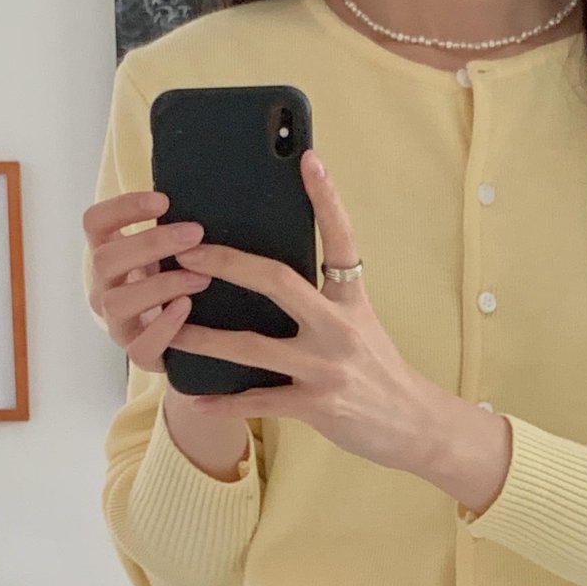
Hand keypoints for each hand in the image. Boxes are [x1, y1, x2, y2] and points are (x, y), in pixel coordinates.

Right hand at [83, 189, 211, 370]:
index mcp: (108, 256)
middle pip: (105, 260)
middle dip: (150, 244)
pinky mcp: (137, 355)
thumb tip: (204, 194)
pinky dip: (164, 327)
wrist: (184, 340)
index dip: (123, 208)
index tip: (164, 200)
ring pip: (118, 302)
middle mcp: (104, 289)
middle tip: (194, 233)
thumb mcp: (169, 253)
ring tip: (201, 277)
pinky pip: (140, 347)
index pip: (94, 223)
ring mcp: (117, 324)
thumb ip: (173, 229)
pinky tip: (186, 308)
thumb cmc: (176, 285)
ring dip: (160, 285)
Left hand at [168, 150, 510, 505]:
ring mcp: (327, 367)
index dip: (326, 199)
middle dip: (227, 264)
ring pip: (252, 347)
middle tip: (186, 251)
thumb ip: (326, 301)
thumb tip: (274, 278)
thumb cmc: (381, 372)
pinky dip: (225, 404)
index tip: (308, 159)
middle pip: (277, 281)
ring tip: (170, 331)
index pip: (340, 240)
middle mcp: (339, 328)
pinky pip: (259, 402)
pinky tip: (196, 401)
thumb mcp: (362, 325)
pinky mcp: (318, 406)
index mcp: (351, 301)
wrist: (416, 426)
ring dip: (205, 339)